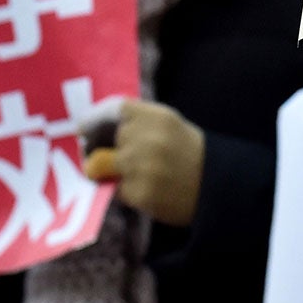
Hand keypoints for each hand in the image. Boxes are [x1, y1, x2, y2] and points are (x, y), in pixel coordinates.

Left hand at [81, 99, 205, 226]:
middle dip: (103, 151)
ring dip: (112, 173)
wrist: (219, 187)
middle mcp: (148, 138)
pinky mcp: (140, 193)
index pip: (114, 109)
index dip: (95, 119)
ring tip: (135, 176)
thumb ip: (137, 122)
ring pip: (103, 167)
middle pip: (103, 140)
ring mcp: (143, 167)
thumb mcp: (169, 126)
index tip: (84, 128)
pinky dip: (126, 192)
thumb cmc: (189, 153)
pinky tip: (147, 191)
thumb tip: (91, 128)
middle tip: (115, 159)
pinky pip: (116, 190)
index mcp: (158, 117)